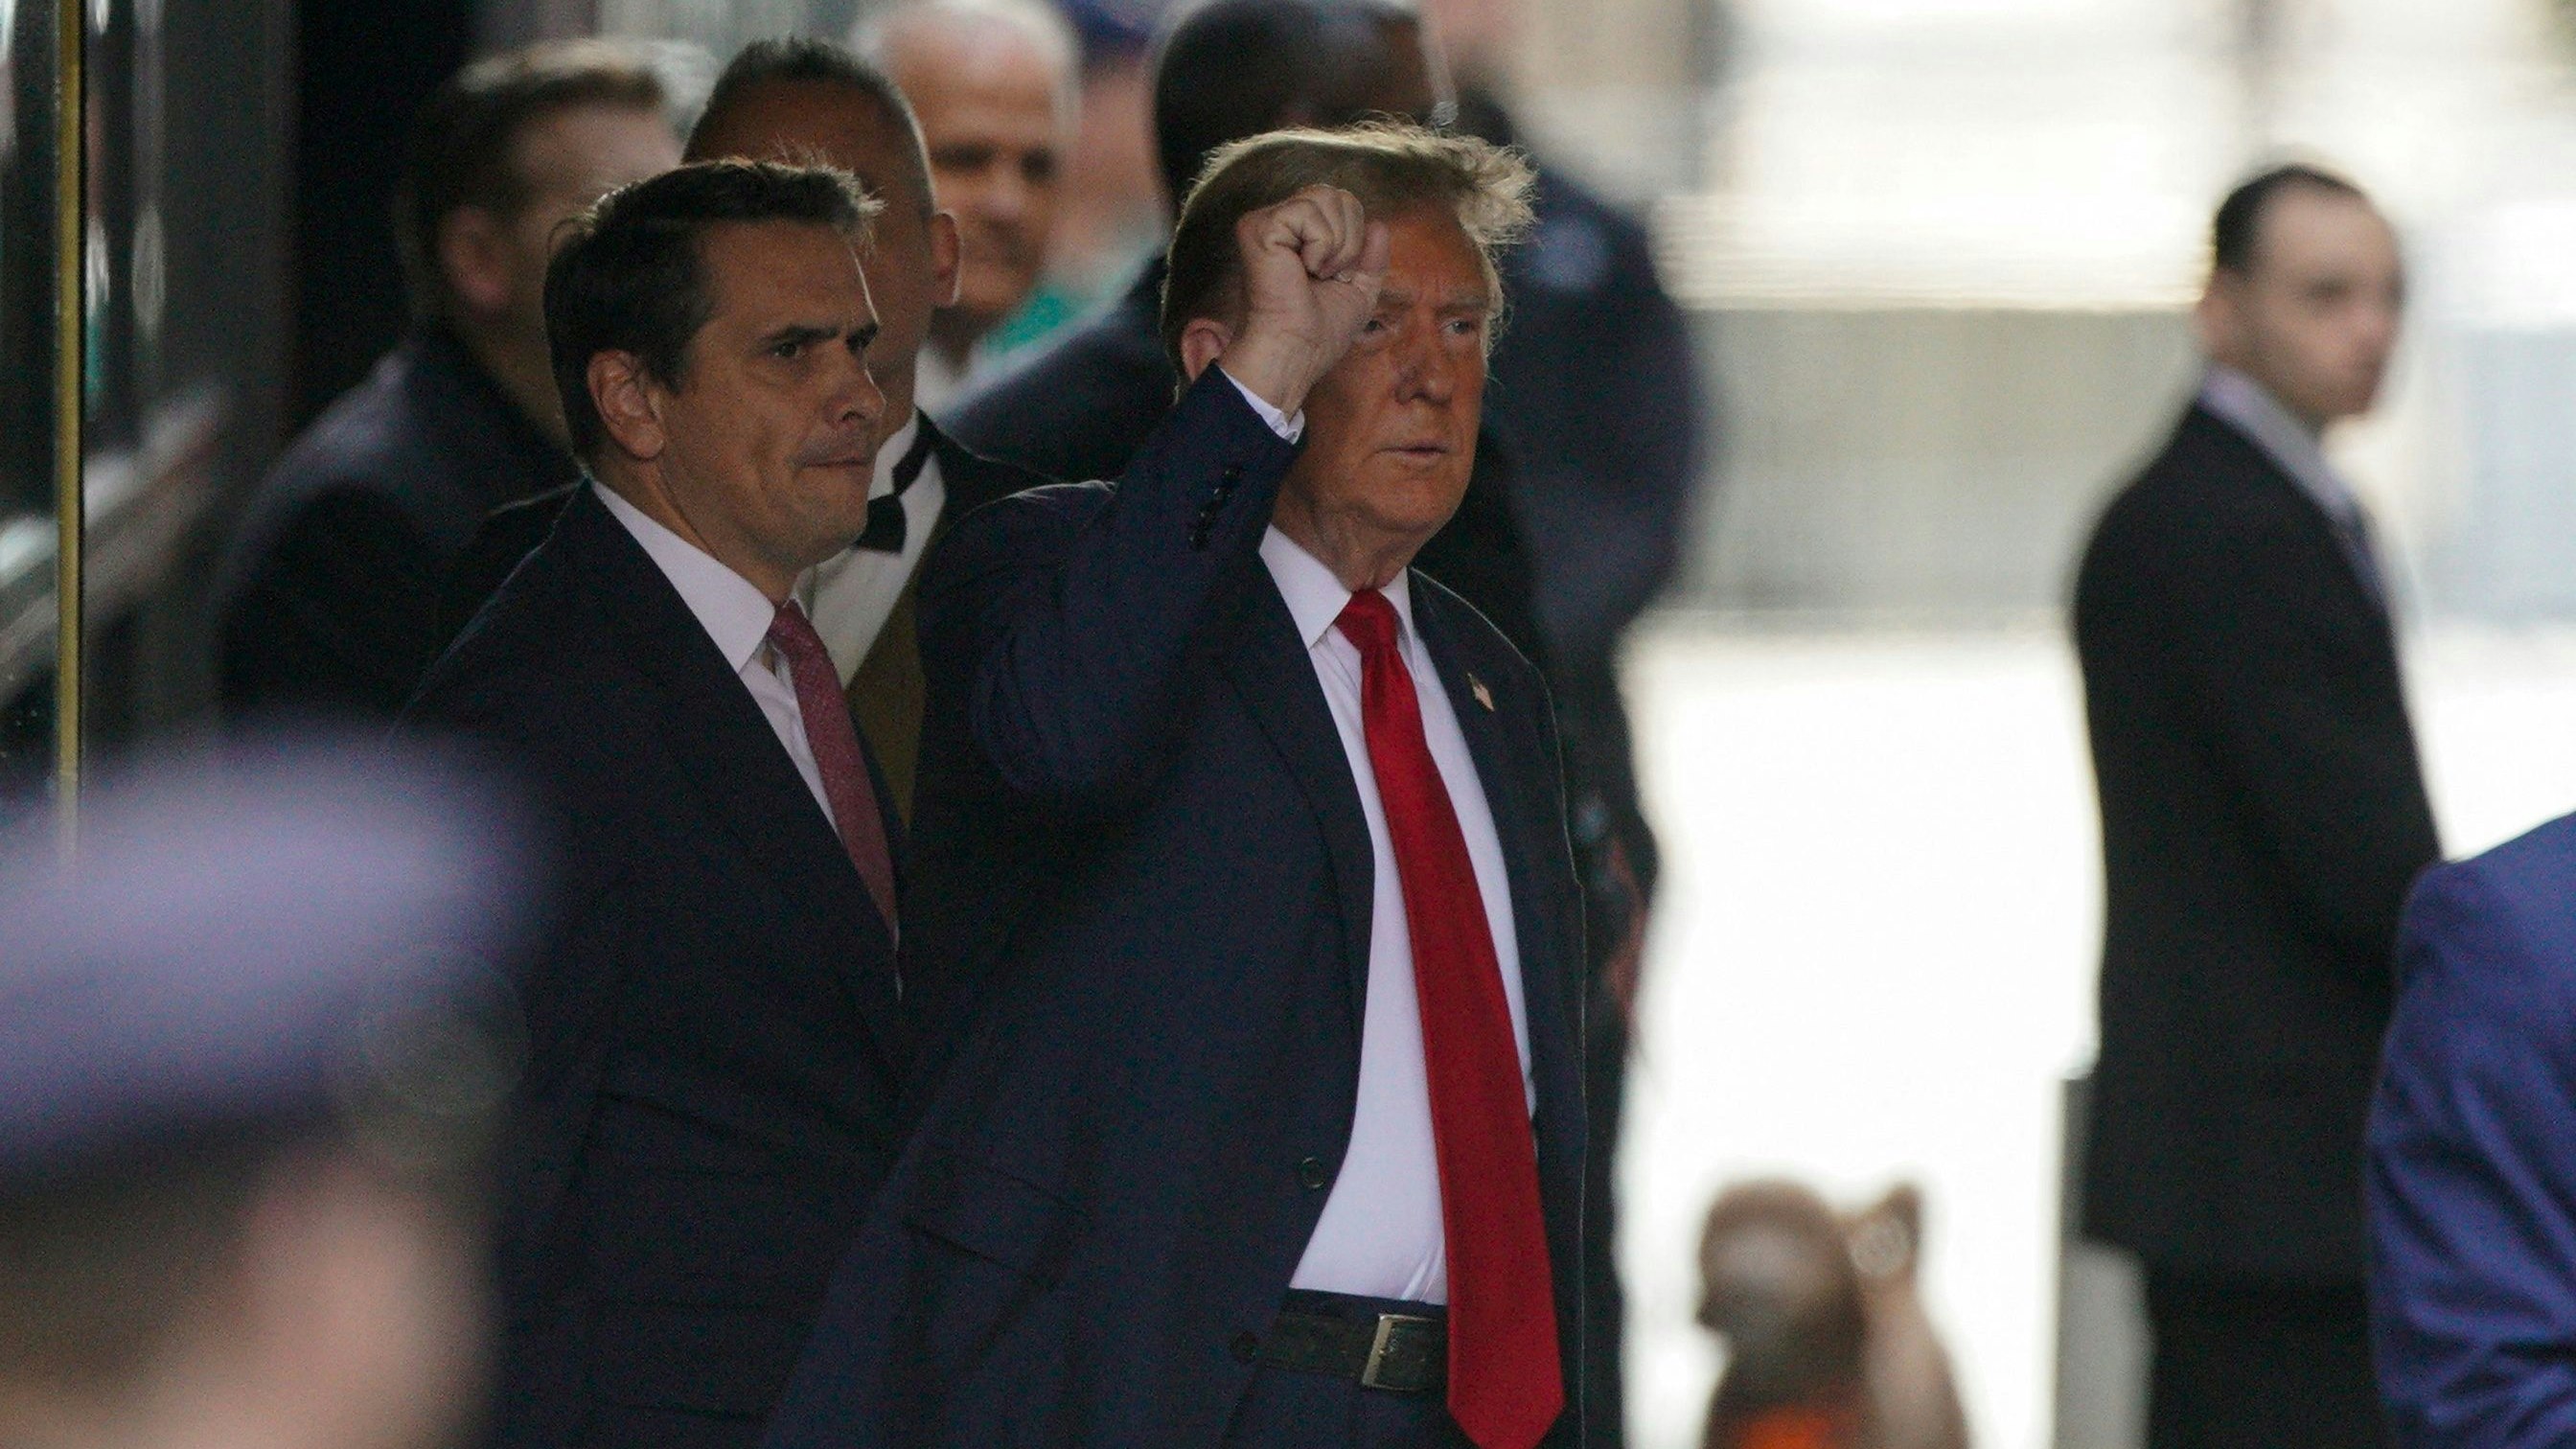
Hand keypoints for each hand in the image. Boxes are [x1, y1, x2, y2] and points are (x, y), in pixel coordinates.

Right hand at [1218, 186, 1391, 418]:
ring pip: (1325, 197)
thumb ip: (1371, 258)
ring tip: (1316, 273)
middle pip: (1337, 194)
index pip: (1343, 203)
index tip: (1338, 277)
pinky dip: (1320, 245)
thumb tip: (1379, 224)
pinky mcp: (1258, 227)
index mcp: (1299, 235)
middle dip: (1350, 239)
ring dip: (1337, 245)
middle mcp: (1279, 223)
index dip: (1355, 239)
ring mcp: (1265, 222)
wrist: (1297, 353)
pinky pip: (1308, 212)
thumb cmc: (1320, 334)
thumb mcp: (1359, 292)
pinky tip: (1302, 270)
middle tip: (1329, 275)